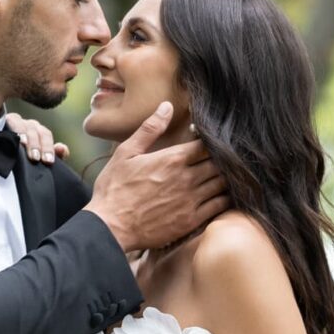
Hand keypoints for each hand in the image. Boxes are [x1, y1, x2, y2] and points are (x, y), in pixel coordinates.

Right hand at [4, 112, 67, 163]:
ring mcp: (15, 121)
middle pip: (36, 130)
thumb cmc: (21, 159)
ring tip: (25, 148)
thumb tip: (63, 148)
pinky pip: (10, 121)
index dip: (48, 148)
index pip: (45, 135)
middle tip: (36, 159)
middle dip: (38, 145)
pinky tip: (14, 138)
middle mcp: (28, 125)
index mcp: (38, 132)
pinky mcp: (3, 121)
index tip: (48, 161)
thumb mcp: (38, 159)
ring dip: (27, 138)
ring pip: (25, 125)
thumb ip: (54, 154)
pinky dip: (14, 129)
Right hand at [84, 102, 229, 251]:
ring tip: (218, 176)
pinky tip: (218, 196)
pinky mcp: (191, 221)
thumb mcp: (126, 153)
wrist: (110, 227)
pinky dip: (224, 199)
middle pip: (218, 163)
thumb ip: (149, 129)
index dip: (209, 141)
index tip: (205, 144)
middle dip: (219, 160)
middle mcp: (187, 178)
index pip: (206, 144)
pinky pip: (219, 206)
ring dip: (224, 178)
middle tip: (216, 160)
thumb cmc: (114, 189)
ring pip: (222, 184)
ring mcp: (191, 200)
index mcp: (172, 158)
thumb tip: (166, 106)